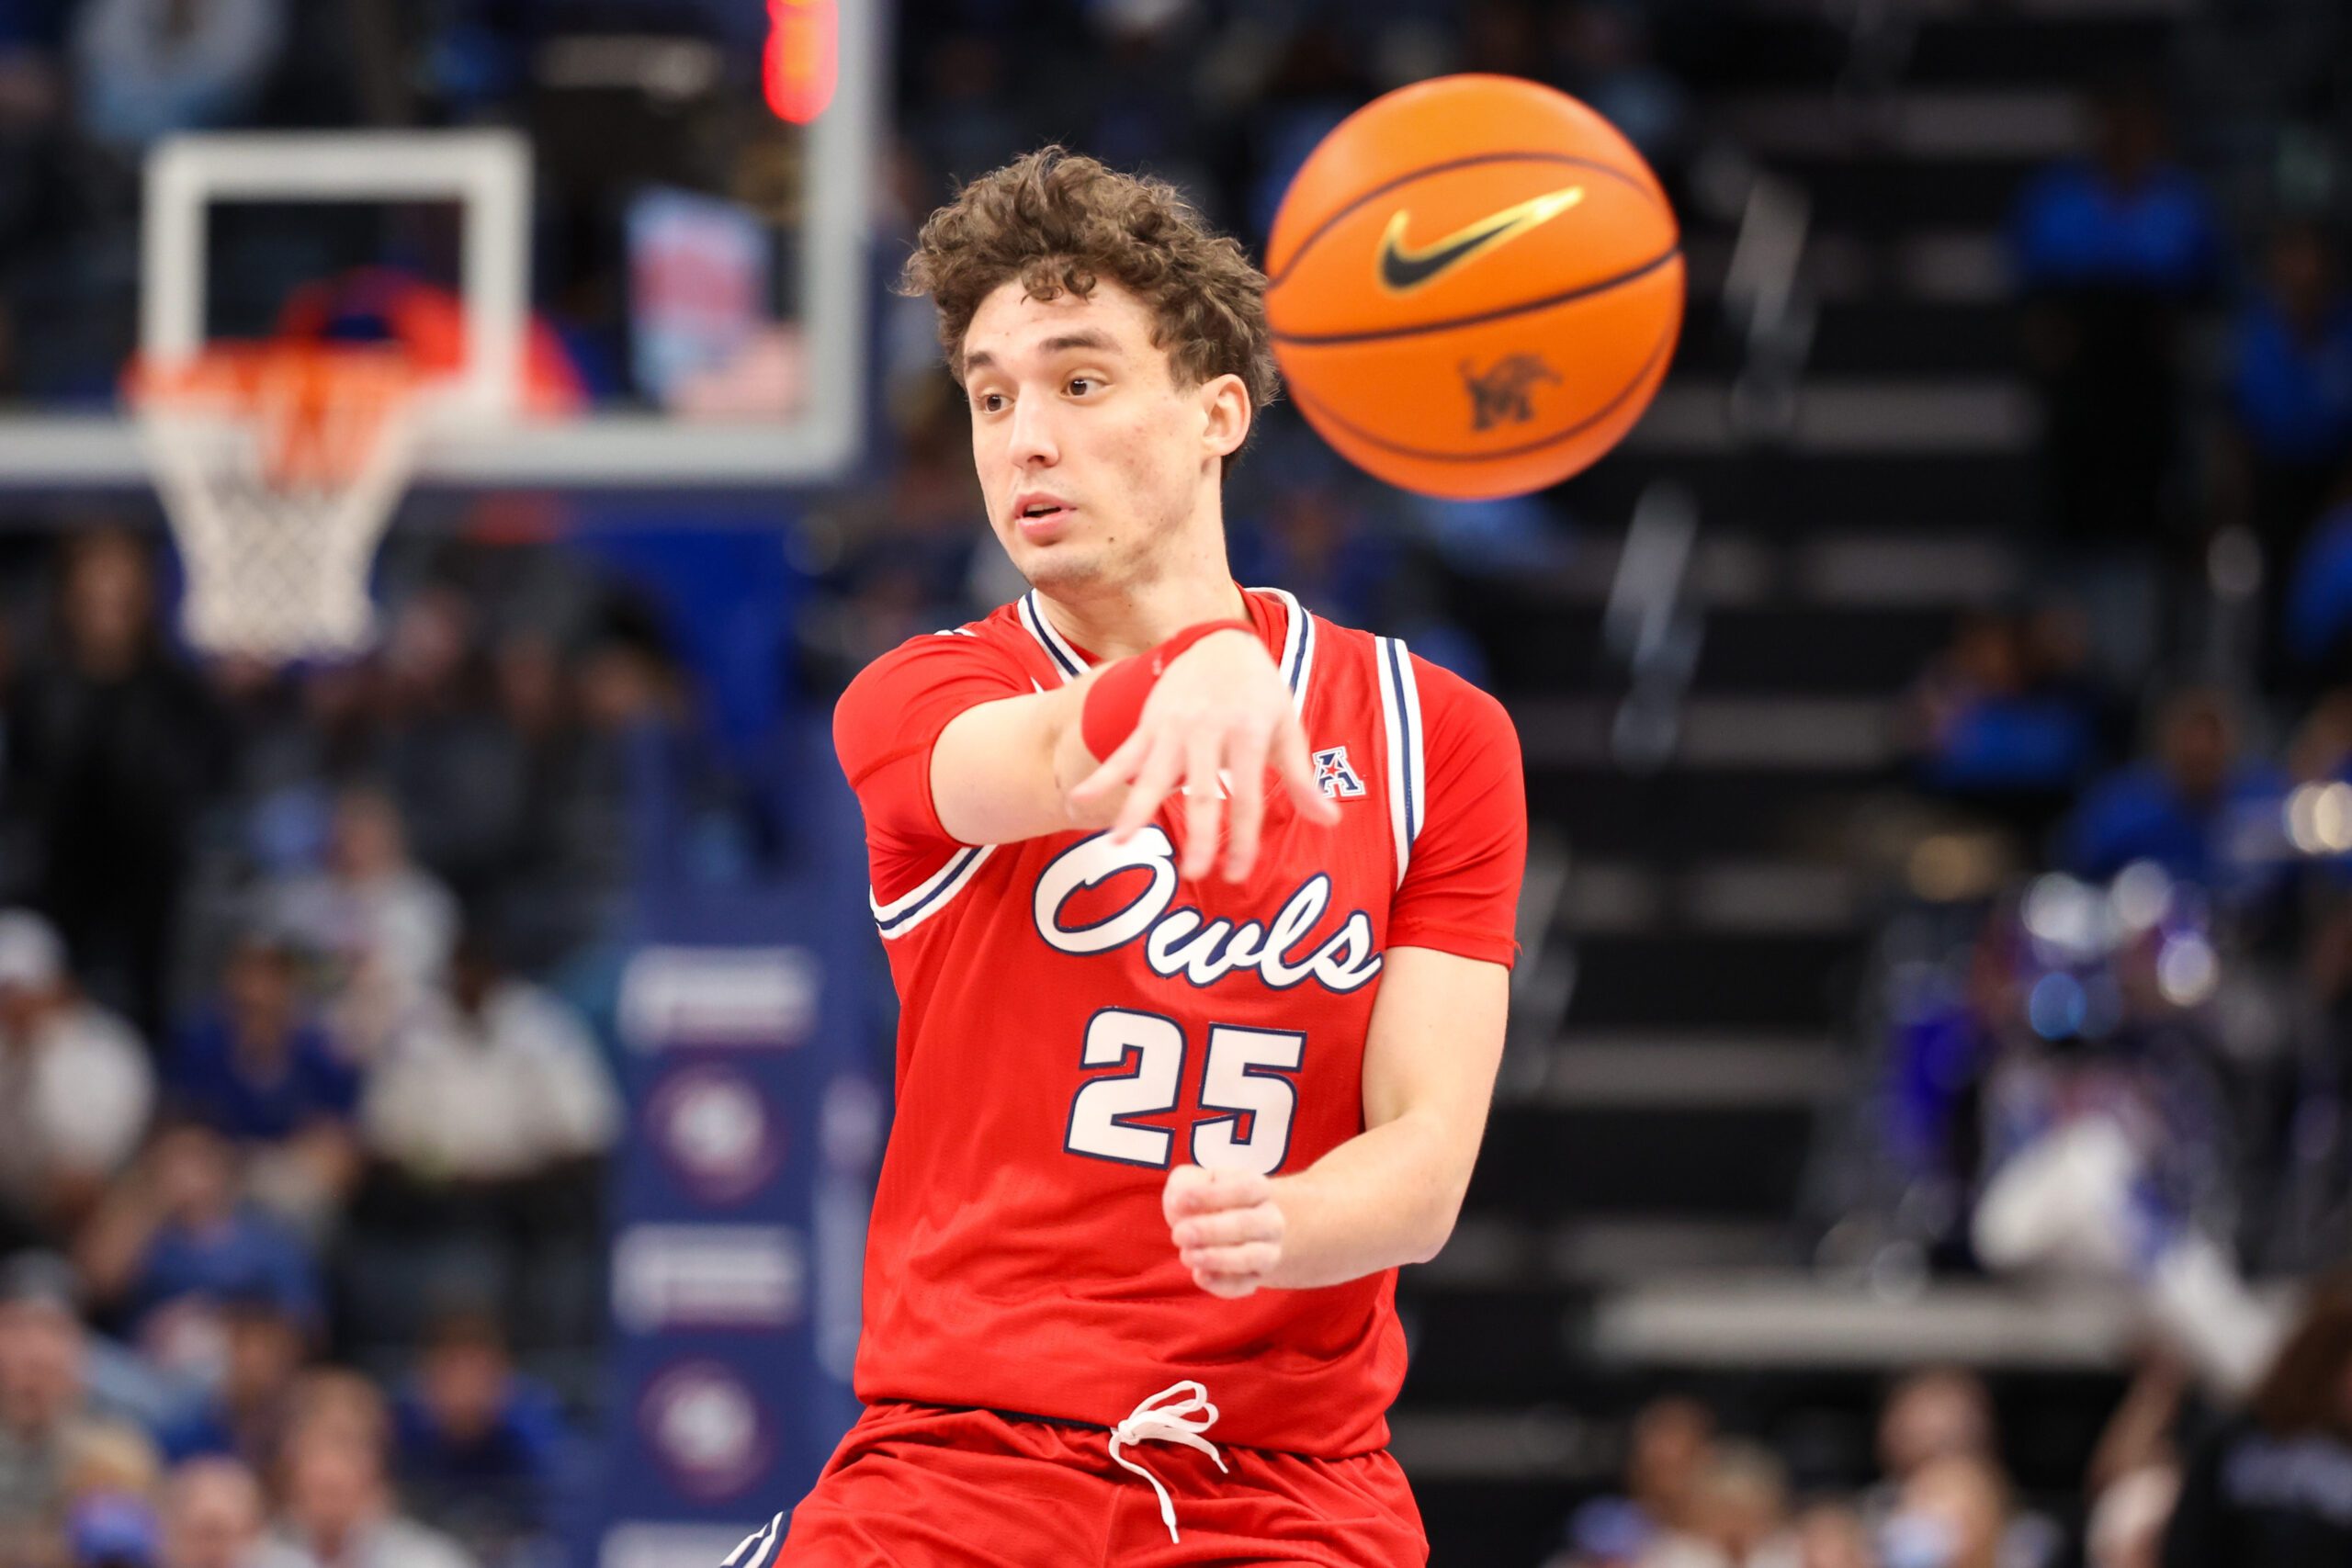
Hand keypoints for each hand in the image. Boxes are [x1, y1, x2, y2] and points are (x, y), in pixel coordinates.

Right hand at [1067, 629, 1338, 881]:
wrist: (1220, 641)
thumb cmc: (1260, 691)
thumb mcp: (1287, 727)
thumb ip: (1303, 777)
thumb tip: (1331, 821)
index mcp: (1249, 735)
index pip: (1248, 796)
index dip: (1242, 838)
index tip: (1236, 874)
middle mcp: (1209, 732)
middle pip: (1201, 792)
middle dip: (1196, 835)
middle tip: (1191, 874)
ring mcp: (1174, 726)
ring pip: (1153, 774)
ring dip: (1135, 809)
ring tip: (1117, 843)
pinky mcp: (1149, 721)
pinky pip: (1124, 751)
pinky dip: (1102, 775)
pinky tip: (1079, 799)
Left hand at [1163, 1164, 1284, 1298]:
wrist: (1229, 1229)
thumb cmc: (1208, 1200)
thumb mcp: (1195, 1181)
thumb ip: (1185, 1183)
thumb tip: (1179, 1202)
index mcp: (1258, 1188)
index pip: (1244, 1189)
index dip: (1211, 1195)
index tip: (1179, 1201)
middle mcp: (1270, 1220)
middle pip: (1247, 1224)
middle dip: (1211, 1230)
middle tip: (1179, 1234)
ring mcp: (1268, 1251)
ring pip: (1251, 1257)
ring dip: (1217, 1258)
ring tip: (1186, 1255)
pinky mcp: (1256, 1277)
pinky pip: (1243, 1285)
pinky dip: (1221, 1284)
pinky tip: (1199, 1275)